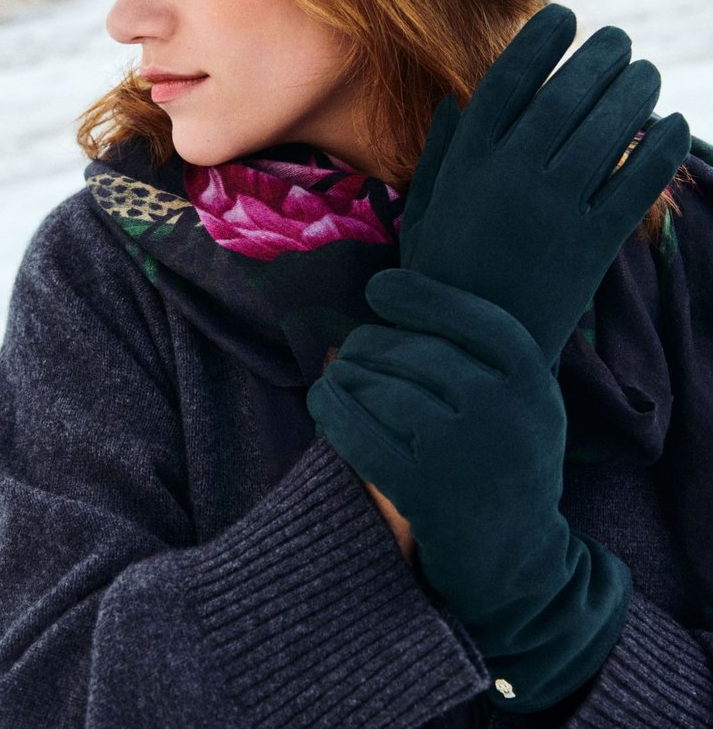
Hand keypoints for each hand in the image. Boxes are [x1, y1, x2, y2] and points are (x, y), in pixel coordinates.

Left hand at [307, 280, 631, 712]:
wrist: (518, 566)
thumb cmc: (510, 464)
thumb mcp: (528, 404)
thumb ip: (490, 355)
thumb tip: (407, 292)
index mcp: (533, 383)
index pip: (473, 318)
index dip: (422, 296)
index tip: (380, 288)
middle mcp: (503, 411)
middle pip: (417, 351)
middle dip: (373, 344)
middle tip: (353, 347)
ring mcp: (462, 452)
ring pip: (382, 389)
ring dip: (348, 377)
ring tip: (338, 375)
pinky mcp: (423, 493)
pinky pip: (360, 434)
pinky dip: (332, 411)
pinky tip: (321, 399)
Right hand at [394, 3, 689, 365]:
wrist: (472, 352)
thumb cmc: (442, 276)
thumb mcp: (426, 210)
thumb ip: (440, 153)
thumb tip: (455, 99)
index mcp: (468, 163)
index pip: (508, 80)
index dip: (539, 41)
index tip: (563, 16)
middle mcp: (511, 177)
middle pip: (567, 95)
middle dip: (601, 57)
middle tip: (621, 41)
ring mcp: (555, 211)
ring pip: (609, 130)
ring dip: (637, 92)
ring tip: (648, 73)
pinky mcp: (593, 245)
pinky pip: (637, 183)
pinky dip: (662, 149)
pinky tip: (675, 124)